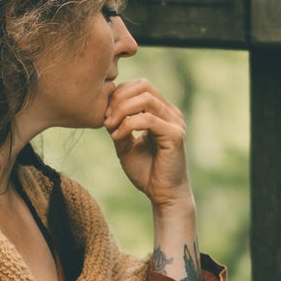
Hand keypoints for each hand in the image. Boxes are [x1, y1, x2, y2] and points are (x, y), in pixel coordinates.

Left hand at [104, 79, 190, 207]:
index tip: (104, 114)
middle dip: (119, 98)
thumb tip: (105, 109)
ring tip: (110, 126)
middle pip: (143, 85)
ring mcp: (175, 122)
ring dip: (122, 110)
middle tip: (106, 118)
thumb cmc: (146, 172)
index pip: (140, 86)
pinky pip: (148, 119)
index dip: (119, 94)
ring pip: (145, 99)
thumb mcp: (125, 145)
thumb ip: (118, 125)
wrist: (162, 195)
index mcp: (161, 112)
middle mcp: (171, 113)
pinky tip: (117, 137)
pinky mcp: (175, 134)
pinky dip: (128, 125)